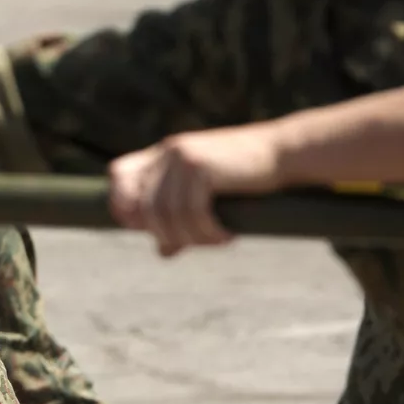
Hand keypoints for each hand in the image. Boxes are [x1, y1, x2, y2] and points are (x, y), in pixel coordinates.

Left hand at [107, 124, 284, 256]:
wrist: (285, 153)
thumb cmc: (247, 176)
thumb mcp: (207, 194)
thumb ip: (180, 216)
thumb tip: (163, 251)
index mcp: (162, 153)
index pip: (118, 175)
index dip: (122, 204)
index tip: (146, 228)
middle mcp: (167, 152)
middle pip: (144, 206)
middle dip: (165, 233)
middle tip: (195, 243)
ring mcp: (182, 156)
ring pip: (167, 214)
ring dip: (192, 237)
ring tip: (216, 240)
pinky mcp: (200, 166)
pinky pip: (191, 213)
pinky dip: (208, 232)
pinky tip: (227, 236)